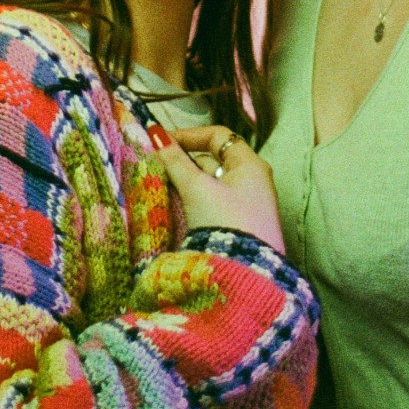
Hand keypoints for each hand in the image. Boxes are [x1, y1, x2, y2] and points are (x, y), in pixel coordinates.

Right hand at [154, 125, 285, 252]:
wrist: (246, 274)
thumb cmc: (225, 223)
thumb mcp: (196, 189)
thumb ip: (175, 161)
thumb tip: (156, 134)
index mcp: (250, 165)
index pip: (218, 136)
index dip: (189, 135)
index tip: (161, 142)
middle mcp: (253, 180)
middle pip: (213, 159)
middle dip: (184, 161)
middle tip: (156, 165)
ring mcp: (247, 204)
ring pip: (212, 183)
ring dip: (187, 181)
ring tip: (161, 185)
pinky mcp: (240, 225)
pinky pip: (214, 202)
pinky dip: (195, 199)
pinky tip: (176, 205)